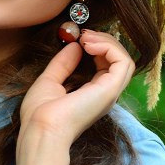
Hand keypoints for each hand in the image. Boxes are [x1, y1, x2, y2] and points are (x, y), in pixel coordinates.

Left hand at [20, 29, 134, 146]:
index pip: (106, 66)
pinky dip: (109, 47)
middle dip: (104, 41)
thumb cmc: (40, 113)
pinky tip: (89, 45)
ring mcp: (110, 93)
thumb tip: (75, 46)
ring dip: (108, 42)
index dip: (97, 47)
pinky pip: (123, 62)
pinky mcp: (111, 89)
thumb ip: (63, 64)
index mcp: (92, 95)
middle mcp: (105, 95)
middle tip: (84, 35)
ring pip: (125, 60)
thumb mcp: (49, 81)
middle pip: (118, 61)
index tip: (79, 38)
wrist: (41, 129)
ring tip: (86, 38)